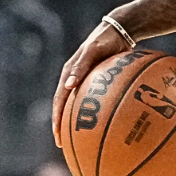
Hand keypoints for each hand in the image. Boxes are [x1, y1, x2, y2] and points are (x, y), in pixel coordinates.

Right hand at [53, 20, 130, 146]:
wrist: (119, 30)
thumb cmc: (105, 39)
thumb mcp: (92, 51)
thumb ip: (80, 67)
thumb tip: (68, 86)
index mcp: (68, 73)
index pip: (59, 100)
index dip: (57, 119)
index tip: (57, 135)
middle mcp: (74, 79)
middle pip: (65, 107)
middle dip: (63, 126)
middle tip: (63, 145)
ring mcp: (85, 81)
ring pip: (77, 106)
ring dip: (76, 122)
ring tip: (80, 141)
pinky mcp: (97, 82)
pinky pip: (93, 101)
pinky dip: (95, 113)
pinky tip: (104, 126)